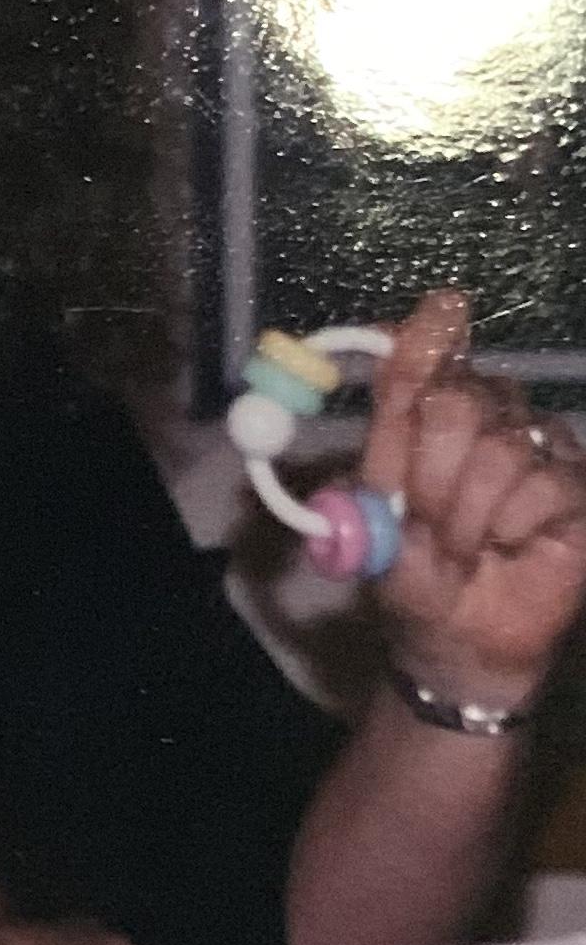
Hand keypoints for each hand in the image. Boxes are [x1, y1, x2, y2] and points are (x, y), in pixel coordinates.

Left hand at [362, 291, 585, 707]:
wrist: (453, 636)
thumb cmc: (412, 573)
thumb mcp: (378, 509)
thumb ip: (386, 431)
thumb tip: (390, 344)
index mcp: (430, 416)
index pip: (427, 358)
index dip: (431, 334)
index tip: (443, 308)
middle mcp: (491, 418)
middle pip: (460, 401)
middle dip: (428, 472)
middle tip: (421, 519)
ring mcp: (540, 448)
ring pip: (500, 448)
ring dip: (465, 513)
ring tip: (462, 548)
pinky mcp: (577, 486)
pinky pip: (544, 484)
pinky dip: (510, 525)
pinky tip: (507, 547)